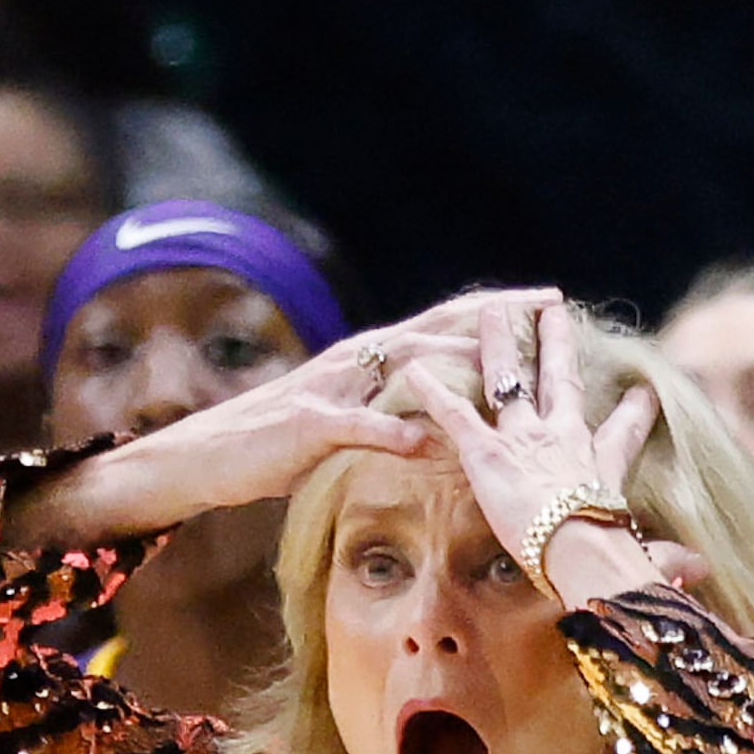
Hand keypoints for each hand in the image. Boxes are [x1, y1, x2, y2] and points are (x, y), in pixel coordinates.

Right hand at [19, 288, 564, 550]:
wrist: (205, 455)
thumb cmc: (277, 443)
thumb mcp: (347, 422)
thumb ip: (394, 411)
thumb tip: (444, 420)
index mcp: (370, 360)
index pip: (443, 325)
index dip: (495, 310)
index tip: (546, 298)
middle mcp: (356, 361)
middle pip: (436, 329)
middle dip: (494, 316)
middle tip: (548, 302)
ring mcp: (332, 389)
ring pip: (403, 366)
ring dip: (456, 361)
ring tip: (504, 360)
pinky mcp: (307, 425)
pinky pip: (354, 425)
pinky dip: (389, 429)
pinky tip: (423, 437)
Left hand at [399, 299, 661, 605]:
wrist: (581, 550)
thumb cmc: (612, 556)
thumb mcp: (644, 554)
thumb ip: (667, 561)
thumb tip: (704, 573)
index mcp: (599, 465)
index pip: (622, 433)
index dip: (634, 411)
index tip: (646, 392)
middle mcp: (563, 439)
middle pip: (560, 379)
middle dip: (556, 343)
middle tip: (554, 311)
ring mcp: (525, 440)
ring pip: (508, 379)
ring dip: (497, 342)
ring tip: (490, 310)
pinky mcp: (488, 453)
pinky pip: (455, 414)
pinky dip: (432, 390)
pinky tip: (411, 368)